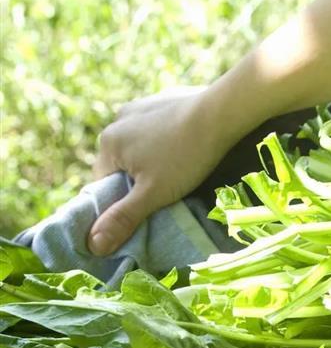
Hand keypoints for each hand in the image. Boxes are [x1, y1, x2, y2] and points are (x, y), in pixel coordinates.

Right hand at [87, 86, 231, 255]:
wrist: (219, 115)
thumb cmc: (184, 158)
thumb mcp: (152, 195)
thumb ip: (122, 219)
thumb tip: (93, 245)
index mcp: (108, 143)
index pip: (103, 184)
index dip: (121, 202)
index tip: (143, 211)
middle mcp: (117, 121)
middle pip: (121, 165)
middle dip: (137, 182)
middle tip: (164, 194)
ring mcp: (139, 108)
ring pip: (138, 148)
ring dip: (151, 163)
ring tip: (176, 172)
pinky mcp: (160, 102)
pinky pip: (154, 131)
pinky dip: (164, 144)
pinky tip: (183, 150)